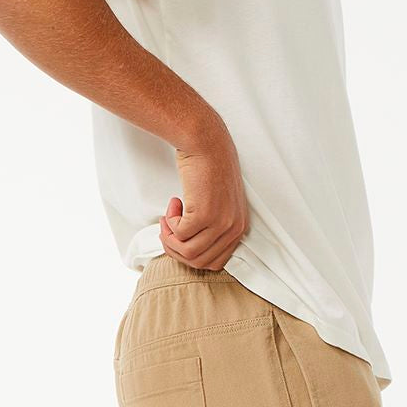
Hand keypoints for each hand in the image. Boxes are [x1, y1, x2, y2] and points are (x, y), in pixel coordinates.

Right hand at [159, 133, 249, 270]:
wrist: (207, 144)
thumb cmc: (210, 170)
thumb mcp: (221, 204)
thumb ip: (214, 227)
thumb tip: (190, 250)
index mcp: (240, 228)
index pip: (215, 263)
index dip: (191, 255)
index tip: (180, 238)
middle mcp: (234, 228)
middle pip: (200, 262)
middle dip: (176, 250)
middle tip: (167, 230)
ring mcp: (221, 223)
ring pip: (188, 253)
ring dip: (170, 238)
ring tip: (168, 218)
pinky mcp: (205, 214)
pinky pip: (180, 234)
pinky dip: (171, 222)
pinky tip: (174, 203)